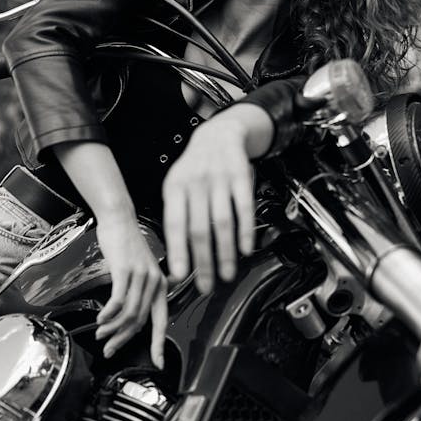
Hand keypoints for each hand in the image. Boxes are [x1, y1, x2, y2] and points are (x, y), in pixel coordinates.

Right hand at [94, 210, 167, 366]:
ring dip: (112, 328)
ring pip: (128, 314)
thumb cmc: (126, 245)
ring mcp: (142, 276)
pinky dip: (108, 314)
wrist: (119, 220)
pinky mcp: (126, 271)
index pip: (162, 321)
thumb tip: (126, 318)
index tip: (158, 363)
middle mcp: (155, 282)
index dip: (159, 345)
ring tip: (100, 334)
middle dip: (123, 339)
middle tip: (109, 349)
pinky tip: (100, 319)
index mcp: (161, 285)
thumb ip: (138, 293)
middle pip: (140, 322)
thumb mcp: (139, 271)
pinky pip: (118, 301)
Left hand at [162, 116, 254, 293]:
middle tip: (206, 285)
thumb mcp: (177, 186)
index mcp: (175, 188)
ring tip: (227, 273)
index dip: (178, 250)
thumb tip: (176, 255)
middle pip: (200, 228)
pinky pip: (244, 207)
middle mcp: (196, 183)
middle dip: (203, 261)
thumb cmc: (195, 168)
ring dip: (225, 252)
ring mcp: (219, 179)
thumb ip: (176, 215)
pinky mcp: (241, 177)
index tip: (180, 275)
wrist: (219, 134)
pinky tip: (245, 248)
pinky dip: (245, 230)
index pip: (175, 224)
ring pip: (222, 222)